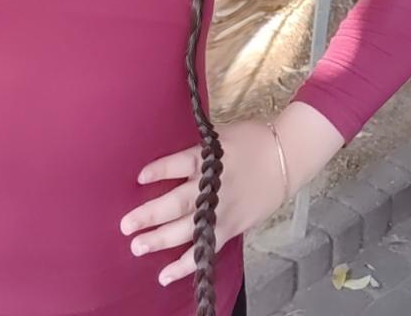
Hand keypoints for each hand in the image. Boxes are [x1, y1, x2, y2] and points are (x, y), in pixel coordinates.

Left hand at [118, 118, 286, 286]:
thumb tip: (165, 163)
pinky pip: (205, 249)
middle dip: (150, 215)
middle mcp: (214, 186)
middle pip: (177, 203)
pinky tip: (165, 274)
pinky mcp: (230, 228)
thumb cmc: (249, 140)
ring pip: (187, 230)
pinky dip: (185, 264)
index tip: (139, 178)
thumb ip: (194, 151)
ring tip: (137, 246)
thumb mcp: (218, 136)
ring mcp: (222, 211)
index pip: (178, 165)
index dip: (158, 171)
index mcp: (209, 158)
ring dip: (160, 240)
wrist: (285, 156)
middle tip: (126, 225)